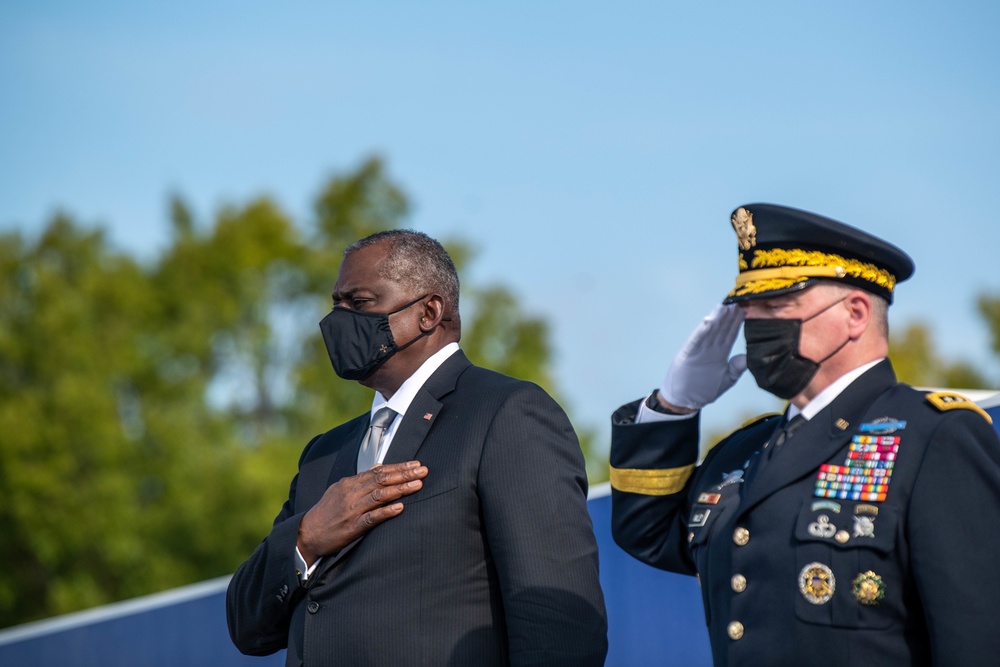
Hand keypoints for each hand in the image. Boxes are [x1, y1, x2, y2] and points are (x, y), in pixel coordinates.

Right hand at [297, 461, 427, 564]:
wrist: (307, 533)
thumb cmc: (327, 511)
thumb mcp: (340, 490)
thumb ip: (360, 479)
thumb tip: (379, 466)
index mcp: (350, 483)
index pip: (379, 471)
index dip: (399, 467)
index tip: (416, 464)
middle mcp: (352, 493)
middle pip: (382, 480)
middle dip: (404, 474)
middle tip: (423, 470)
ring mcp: (352, 510)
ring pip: (380, 495)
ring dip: (401, 489)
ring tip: (418, 485)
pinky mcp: (352, 527)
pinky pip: (372, 517)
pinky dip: (387, 511)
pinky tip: (401, 507)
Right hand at [658, 303, 746, 410]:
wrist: (684, 400)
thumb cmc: (704, 390)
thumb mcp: (727, 379)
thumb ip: (737, 367)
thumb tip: (749, 356)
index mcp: (720, 353)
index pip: (731, 333)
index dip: (738, 321)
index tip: (747, 308)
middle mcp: (710, 348)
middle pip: (722, 328)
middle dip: (730, 314)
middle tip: (738, 299)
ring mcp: (699, 350)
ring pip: (711, 331)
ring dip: (717, 318)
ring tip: (725, 305)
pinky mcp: (689, 354)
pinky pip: (697, 340)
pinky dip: (702, 331)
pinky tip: (709, 320)